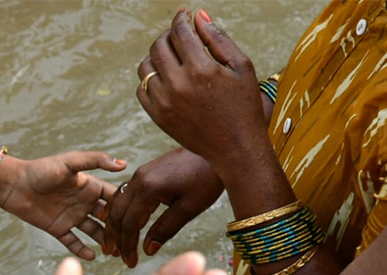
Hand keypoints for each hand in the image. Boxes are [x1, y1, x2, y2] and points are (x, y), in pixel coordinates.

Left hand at [0, 152, 126, 260]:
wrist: (15, 185)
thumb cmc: (41, 169)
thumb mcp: (70, 162)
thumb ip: (95, 161)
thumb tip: (123, 164)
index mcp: (90, 186)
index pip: (114, 197)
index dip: (125, 206)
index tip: (139, 215)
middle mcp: (84, 202)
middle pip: (108, 218)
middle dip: (119, 229)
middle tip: (130, 241)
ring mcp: (72, 217)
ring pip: (95, 232)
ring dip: (105, 242)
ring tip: (115, 253)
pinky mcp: (59, 229)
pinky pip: (74, 242)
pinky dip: (82, 250)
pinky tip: (93, 257)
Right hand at [104, 147, 223, 268]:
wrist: (215, 150)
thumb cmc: (207, 177)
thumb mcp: (189, 208)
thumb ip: (166, 228)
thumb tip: (148, 249)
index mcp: (149, 188)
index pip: (130, 223)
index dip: (128, 245)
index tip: (131, 262)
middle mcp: (139, 179)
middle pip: (118, 214)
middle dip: (117, 238)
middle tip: (117, 257)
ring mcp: (140, 174)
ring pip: (117, 203)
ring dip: (113, 225)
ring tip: (111, 243)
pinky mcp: (144, 173)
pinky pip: (123, 194)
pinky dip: (117, 210)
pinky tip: (114, 220)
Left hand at [136, 10, 268, 173]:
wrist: (235, 148)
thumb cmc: (243, 105)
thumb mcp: (241, 66)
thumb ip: (218, 38)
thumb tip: (197, 15)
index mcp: (201, 69)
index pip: (180, 32)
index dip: (181, 18)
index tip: (184, 14)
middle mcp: (178, 85)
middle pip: (158, 46)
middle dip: (168, 35)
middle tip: (178, 35)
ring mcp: (164, 103)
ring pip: (146, 67)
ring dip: (156, 56)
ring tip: (171, 55)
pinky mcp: (158, 117)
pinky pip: (142, 89)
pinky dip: (150, 79)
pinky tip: (166, 77)